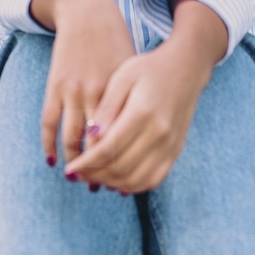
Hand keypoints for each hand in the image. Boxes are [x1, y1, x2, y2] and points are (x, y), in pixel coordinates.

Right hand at [41, 0, 135, 170]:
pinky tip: (52, 160)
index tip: (120, 181)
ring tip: (77, 178)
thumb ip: (131, 103)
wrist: (88, 13)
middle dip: (96, 170)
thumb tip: (136, 139)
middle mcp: (96, 95)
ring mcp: (72, 91)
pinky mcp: (54, 86)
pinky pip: (48, 122)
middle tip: (97, 187)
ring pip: (70, 138)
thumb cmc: (116, 43)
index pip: (117, 140)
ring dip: (73, 163)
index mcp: (119, 93)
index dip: (117, 164)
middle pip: (94, 144)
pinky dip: (49, 144)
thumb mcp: (131, 72)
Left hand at [62, 36, 212, 193]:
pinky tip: (117, 181)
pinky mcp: (176, 151)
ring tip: (93, 178)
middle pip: (121, 167)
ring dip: (111, 183)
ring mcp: (170, 144)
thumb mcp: (123, 77)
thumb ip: (107, 107)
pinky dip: (133, 186)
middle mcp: (159, 132)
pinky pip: (153, 179)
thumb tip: (91, 135)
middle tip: (77, 175)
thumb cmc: (148, 69)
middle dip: (95, 175)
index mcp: (142, 112)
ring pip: (136, 179)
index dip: (86, 163)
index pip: (109, 148)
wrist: (185, 68)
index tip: (69, 169)